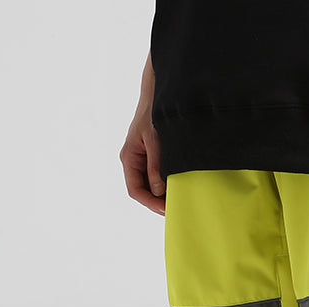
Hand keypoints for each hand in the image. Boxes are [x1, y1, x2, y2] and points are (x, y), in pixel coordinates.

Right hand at [120, 63, 165, 215]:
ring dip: (163, 194)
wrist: (158, 94)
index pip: (135, 190)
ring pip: (150, 185)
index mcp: (129, 157)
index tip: (166, 210)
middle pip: (143, 190)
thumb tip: (157, 190)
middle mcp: (134, 161)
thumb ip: (156, 165)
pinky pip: (157, 176)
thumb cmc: (153, 113)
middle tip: (176, 209)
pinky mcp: (153, 157)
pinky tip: (179, 187)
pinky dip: (167, 184)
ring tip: (179, 200)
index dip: (150, 203)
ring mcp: (142, 160)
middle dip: (157, 201)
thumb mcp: (155, 140)